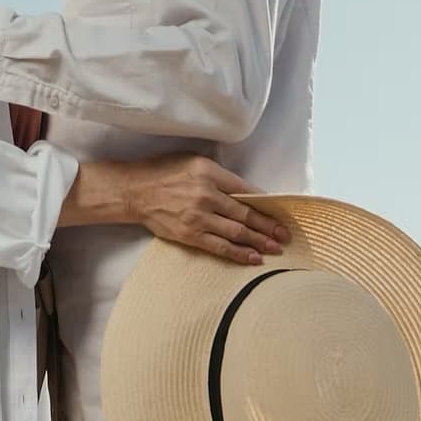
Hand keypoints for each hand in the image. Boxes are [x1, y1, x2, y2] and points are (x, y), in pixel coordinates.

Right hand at [124, 153, 289, 264]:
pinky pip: (220, 247)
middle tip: (285, 235)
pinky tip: (254, 258)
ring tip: (276, 248)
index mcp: (209, 172)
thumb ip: (217, 176)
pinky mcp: (191, 234)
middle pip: (246, 213)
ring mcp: (199, 216)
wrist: (135, 191)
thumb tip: (244, 192)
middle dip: (269, 226)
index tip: (279, 213)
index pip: (245, 189)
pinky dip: (239, 254)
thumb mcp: (192, 162)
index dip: (266, 204)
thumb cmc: (163, 172)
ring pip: (237, 232)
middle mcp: (206, 194)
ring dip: (260, 242)